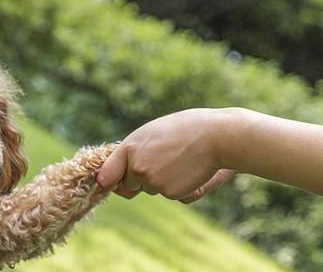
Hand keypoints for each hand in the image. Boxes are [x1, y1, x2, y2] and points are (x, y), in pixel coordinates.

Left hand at [97, 109, 234, 202]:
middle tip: (161, 160)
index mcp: (129, 148)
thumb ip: (133, 151)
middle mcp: (137, 168)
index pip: (107, 174)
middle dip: (140, 178)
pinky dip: (178, 187)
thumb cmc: (185, 129)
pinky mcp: (170, 193)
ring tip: (179, 160)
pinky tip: (189, 171)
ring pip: (151, 189)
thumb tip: (124, 169)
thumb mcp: (152, 132)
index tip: (108, 183)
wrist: (216, 136)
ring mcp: (153, 182)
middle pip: (130, 184)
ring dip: (161, 181)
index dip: (108, 180)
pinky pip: (169, 194)